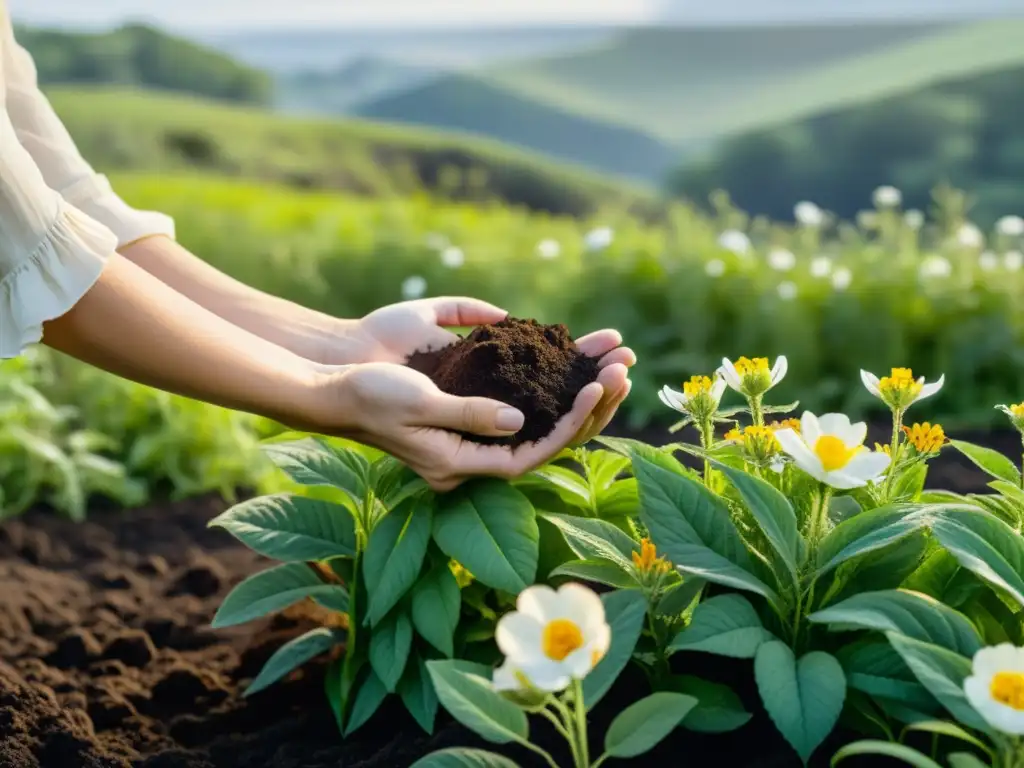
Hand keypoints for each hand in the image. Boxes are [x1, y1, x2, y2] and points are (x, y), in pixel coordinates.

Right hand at [341, 296, 635, 440]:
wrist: (331, 388)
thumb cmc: (368, 397)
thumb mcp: (419, 404)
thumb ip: (469, 416)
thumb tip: (521, 422)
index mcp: (458, 464)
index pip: (530, 455)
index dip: (569, 426)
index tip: (596, 390)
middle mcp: (470, 455)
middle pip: (543, 439)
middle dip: (587, 406)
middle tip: (622, 368)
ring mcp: (468, 436)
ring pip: (537, 421)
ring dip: (575, 391)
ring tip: (611, 358)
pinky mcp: (465, 412)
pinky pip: (519, 403)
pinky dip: (547, 383)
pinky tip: (571, 360)